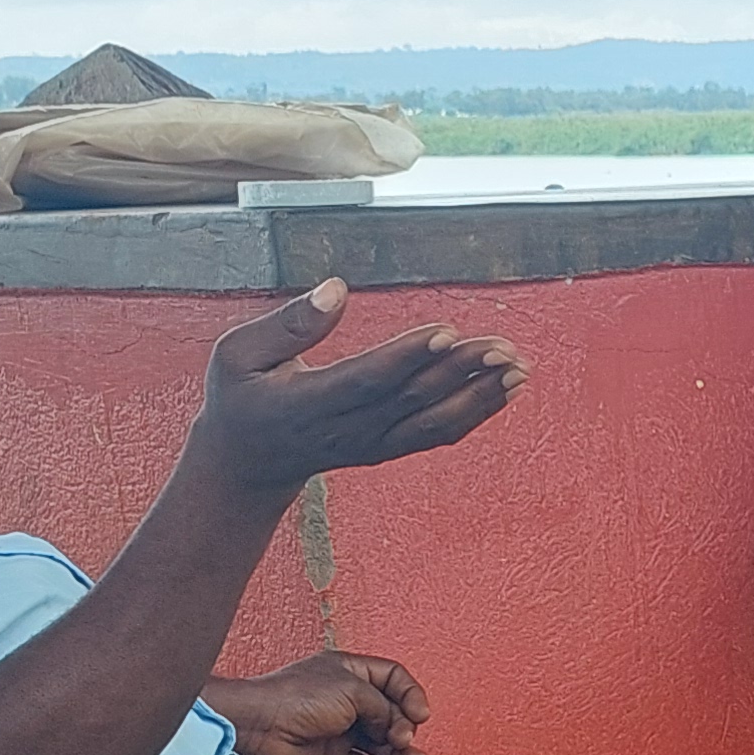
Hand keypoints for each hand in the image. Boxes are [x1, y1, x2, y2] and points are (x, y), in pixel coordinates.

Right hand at [184, 280, 525, 497]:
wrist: (246, 465)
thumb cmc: (239, 399)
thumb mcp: (236, 356)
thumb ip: (285, 324)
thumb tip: (336, 289)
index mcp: (307, 405)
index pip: (367, 380)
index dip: (408, 357)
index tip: (445, 331)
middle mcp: (346, 431)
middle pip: (412, 399)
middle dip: (460, 371)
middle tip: (501, 344)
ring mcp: (371, 445)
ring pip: (434, 421)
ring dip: (480, 394)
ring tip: (517, 365)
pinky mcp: (388, 448)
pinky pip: (438, 433)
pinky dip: (477, 412)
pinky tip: (507, 387)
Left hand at [206, 650, 430, 754]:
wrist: (260, 727)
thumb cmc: (292, 697)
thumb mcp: (351, 688)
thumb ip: (382, 705)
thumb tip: (395, 723)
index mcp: (349, 671)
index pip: (393, 678)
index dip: (410, 694)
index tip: (420, 713)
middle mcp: (346, 699)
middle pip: (390, 713)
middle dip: (405, 727)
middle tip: (405, 738)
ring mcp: (339, 729)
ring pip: (380, 742)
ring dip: (400, 753)